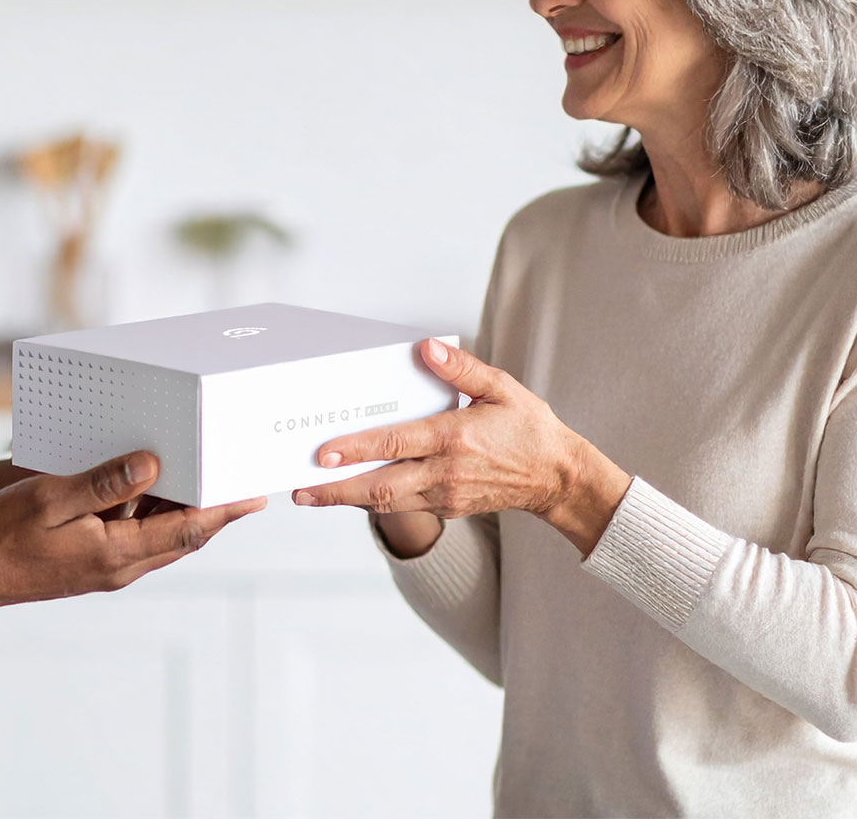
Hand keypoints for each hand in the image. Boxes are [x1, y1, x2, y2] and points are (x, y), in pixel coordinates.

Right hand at [0, 451, 263, 609]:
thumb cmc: (4, 534)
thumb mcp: (51, 498)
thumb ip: (104, 483)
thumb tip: (153, 464)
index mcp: (115, 553)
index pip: (185, 530)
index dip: (223, 511)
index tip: (254, 496)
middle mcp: (120, 568)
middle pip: (184, 538)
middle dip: (217, 512)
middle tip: (245, 485)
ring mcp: (109, 570)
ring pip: (164, 540)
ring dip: (187, 513)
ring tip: (210, 480)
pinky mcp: (96, 566)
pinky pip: (141, 540)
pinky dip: (157, 517)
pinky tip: (155, 491)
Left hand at [292, 339, 630, 556]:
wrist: (557, 478)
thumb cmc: (529, 428)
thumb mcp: (502, 388)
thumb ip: (462, 369)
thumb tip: (427, 347)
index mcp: (456, 437)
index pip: (395, 443)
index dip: (357, 449)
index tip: (323, 452)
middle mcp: (445, 472)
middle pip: (380, 486)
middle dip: (336, 489)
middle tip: (299, 488)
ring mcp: (445, 496)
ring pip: (386, 503)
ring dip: (346, 500)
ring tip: (310, 494)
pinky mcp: (447, 509)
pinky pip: (402, 507)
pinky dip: (372, 501)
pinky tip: (349, 492)